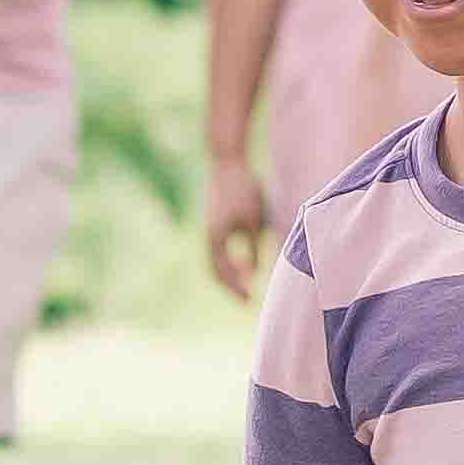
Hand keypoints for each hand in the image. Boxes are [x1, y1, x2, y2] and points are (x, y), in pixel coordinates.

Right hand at [201, 153, 273, 299]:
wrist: (227, 163)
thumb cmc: (243, 190)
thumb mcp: (253, 221)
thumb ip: (253, 247)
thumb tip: (254, 272)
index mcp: (216, 238)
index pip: (224, 272)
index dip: (236, 288)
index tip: (249, 301)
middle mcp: (209, 237)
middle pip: (216, 271)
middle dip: (231, 287)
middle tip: (247, 301)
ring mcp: (210, 230)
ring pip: (217, 261)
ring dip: (231, 274)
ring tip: (246, 285)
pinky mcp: (215, 223)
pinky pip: (220, 250)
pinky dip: (230, 260)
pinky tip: (245, 264)